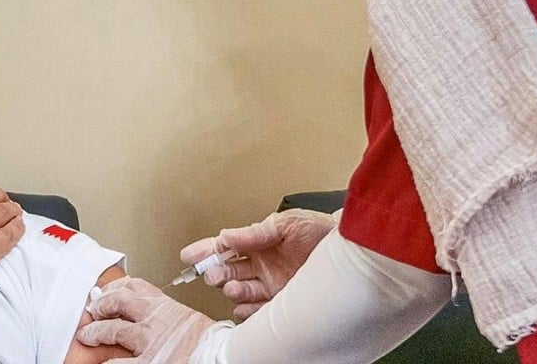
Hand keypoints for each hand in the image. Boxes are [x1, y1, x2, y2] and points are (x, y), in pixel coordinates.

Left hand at [77, 277, 217, 362]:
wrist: (221, 356)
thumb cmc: (212, 342)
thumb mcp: (189, 318)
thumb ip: (169, 314)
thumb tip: (161, 317)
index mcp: (165, 305)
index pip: (134, 286)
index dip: (116, 287)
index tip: (108, 289)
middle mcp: (152, 319)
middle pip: (117, 301)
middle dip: (101, 304)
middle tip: (92, 309)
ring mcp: (146, 341)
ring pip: (111, 330)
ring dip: (95, 332)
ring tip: (87, 335)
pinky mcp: (146, 362)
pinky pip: (117, 362)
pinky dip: (107, 362)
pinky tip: (101, 362)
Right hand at [181, 208, 335, 319]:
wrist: (348, 248)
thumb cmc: (318, 230)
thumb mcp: (285, 224)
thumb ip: (254, 233)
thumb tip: (227, 235)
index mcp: (255, 244)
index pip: (223, 248)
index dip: (204, 251)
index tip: (188, 255)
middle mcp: (259, 265)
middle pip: (226, 272)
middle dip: (215, 273)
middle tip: (212, 274)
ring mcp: (269, 284)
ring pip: (239, 292)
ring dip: (232, 291)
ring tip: (232, 288)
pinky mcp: (281, 301)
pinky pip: (258, 311)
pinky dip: (248, 312)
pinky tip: (244, 308)